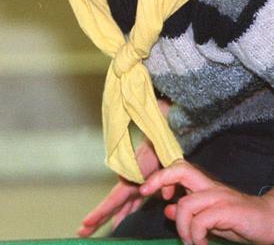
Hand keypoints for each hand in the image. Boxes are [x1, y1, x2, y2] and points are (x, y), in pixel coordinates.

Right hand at [78, 139, 161, 236]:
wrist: (160, 138)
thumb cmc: (159, 148)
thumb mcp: (163, 162)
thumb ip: (164, 179)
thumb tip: (166, 195)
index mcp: (129, 180)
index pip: (112, 201)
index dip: (99, 212)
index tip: (86, 222)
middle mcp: (128, 185)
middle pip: (110, 207)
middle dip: (96, 220)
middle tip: (81, 233)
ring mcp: (134, 187)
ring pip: (119, 207)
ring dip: (107, 219)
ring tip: (91, 231)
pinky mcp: (142, 188)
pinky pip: (130, 205)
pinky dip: (123, 214)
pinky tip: (117, 223)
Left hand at [140, 160, 273, 244]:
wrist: (271, 223)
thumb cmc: (239, 221)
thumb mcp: (208, 218)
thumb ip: (189, 213)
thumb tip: (167, 209)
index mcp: (203, 187)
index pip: (178, 170)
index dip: (160, 177)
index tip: (147, 191)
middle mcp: (210, 187)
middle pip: (181, 170)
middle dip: (159, 179)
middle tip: (146, 193)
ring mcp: (220, 197)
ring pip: (186, 204)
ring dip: (181, 227)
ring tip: (189, 242)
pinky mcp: (229, 210)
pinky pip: (201, 220)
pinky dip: (195, 235)